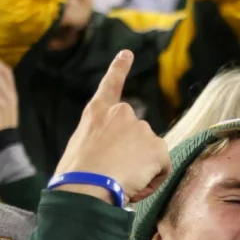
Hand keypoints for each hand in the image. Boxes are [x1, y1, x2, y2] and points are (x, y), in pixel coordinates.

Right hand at [52, 51, 169, 202]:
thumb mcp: (83, 146)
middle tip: (114, 171)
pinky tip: (134, 184)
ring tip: (120, 179)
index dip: (119, 68)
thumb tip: (118, 155)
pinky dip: (152, 181)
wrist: (84, 186)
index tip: (127, 53)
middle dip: (133, 153)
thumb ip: (103, 139)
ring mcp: (141, 128)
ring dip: (142, 169)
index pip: (110, 85)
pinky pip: (162, 169)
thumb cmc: (77, 175)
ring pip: (151, 154)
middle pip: (138, 135)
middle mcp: (122, 113)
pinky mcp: (157, 146)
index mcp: (97, 112)